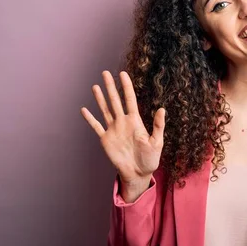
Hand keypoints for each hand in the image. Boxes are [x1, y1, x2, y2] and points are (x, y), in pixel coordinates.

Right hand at [80, 70, 165, 185]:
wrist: (139, 173)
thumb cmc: (150, 158)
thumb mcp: (157, 141)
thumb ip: (158, 125)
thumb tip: (162, 109)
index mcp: (135, 121)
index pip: (129, 99)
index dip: (126, 86)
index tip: (122, 73)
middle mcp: (123, 122)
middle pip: (115, 100)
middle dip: (110, 87)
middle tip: (105, 72)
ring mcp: (113, 130)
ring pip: (105, 110)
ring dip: (100, 98)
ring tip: (95, 86)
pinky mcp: (106, 140)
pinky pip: (96, 126)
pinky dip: (90, 118)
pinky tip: (84, 109)